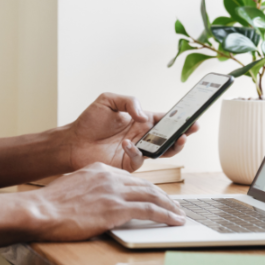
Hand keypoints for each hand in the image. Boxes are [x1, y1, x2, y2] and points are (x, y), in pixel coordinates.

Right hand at [25, 163, 185, 241]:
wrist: (41, 210)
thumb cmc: (51, 204)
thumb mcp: (73, 187)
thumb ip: (89, 188)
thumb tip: (96, 199)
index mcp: (99, 169)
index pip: (130, 177)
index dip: (146, 187)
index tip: (154, 195)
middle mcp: (110, 176)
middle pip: (145, 184)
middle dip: (163, 195)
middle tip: (174, 204)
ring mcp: (114, 191)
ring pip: (152, 195)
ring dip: (169, 205)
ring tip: (179, 214)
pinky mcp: (116, 208)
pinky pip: (149, 210)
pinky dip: (166, 215)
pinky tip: (174, 220)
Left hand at [65, 93, 199, 172]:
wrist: (72, 141)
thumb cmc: (89, 121)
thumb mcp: (108, 100)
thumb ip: (130, 102)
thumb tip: (145, 116)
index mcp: (140, 120)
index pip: (165, 119)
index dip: (180, 119)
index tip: (192, 117)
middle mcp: (142, 136)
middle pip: (169, 137)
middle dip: (184, 133)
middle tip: (192, 129)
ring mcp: (136, 151)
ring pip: (162, 152)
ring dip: (173, 146)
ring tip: (179, 139)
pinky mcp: (127, 164)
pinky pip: (140, 160)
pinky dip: (137, 151)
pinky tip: (128, 143)